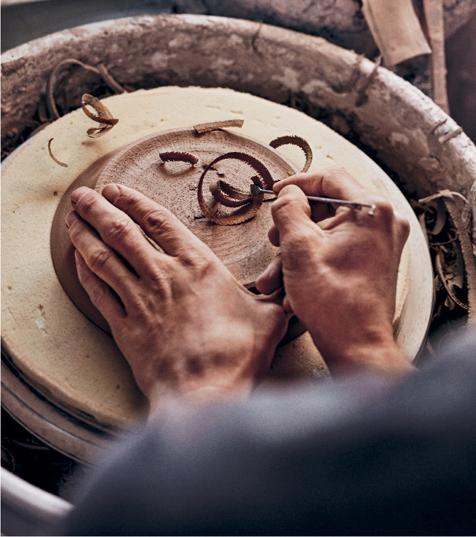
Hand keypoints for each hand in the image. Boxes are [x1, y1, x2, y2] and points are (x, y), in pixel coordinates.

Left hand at [66, 184, 287, 409]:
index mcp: (198, 264)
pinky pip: (98, 292)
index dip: (133, 201)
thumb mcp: (269, 316)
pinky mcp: (125, 327)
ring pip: (104, 257)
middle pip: (122, 232)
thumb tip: (294, 291)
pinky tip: (78, 261)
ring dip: (85, 234)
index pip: (158, 221)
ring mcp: (141, 300)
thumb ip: (275, 297)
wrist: (206, 393)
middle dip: (99, 209)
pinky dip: (85, 273)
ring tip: (72, 218)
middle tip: (83, 195)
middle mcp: (165, 275)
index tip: (116, 189)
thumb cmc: (238, 354)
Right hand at [255, 168, 410, 375]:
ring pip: (329, 232)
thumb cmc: (335, 304)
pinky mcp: (376, 261)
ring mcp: (383, 243)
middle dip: (294, 226)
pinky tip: (292, 287)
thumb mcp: (299, 248)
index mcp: (373, 210)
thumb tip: (288, 195)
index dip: (298, 183)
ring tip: (275, 276)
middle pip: (329, 206)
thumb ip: (288, 210)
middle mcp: (385, 222)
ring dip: (298, 251)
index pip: (330, 177)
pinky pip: (338, 249)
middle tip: (274, 239)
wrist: (358, 348)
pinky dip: (314, 262)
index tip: (277, 193)